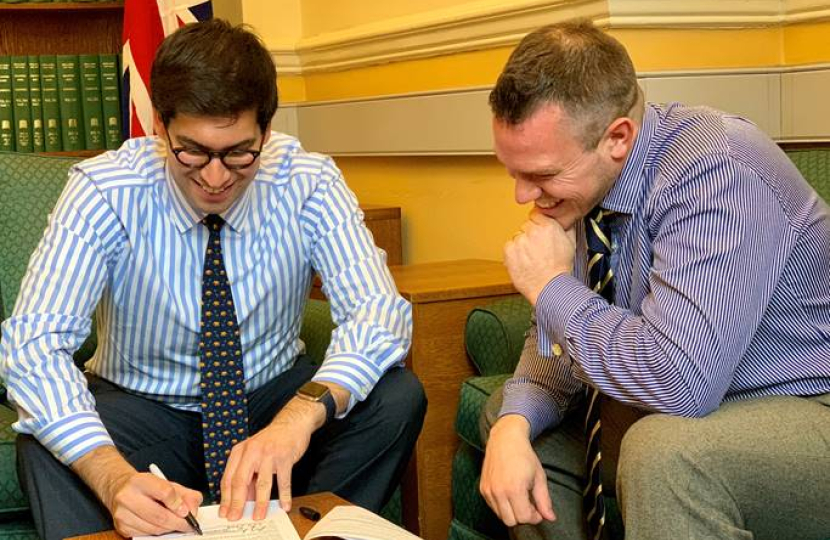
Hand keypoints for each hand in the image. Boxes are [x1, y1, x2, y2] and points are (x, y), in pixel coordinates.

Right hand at [72, 446, 202, 536]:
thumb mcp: (167, 484)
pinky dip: (158, 532)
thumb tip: (193, 510)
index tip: (187, 511)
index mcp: (140, 481)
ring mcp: (122, 513)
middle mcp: (127, 496)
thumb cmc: (147, 487)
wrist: (120, 489)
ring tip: (176, 524)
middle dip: (178, 522)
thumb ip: (185, 494)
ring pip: (154, 528)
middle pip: (159, 515)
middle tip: (188, 524)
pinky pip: (146, 534)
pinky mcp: (121, 527)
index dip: (179, 504)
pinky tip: (162, 526)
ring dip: (169, 528)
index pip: (165, 492)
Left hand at [219, 397, 321, 520]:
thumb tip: (245, 499)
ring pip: (262, 483)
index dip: (226, 498)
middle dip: (237, 503)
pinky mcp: (285, 457)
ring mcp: (269, 454)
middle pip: (240, 481)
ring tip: (259, 515)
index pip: (228, 478)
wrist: (292, 423)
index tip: (225, 511)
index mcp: (240, 451)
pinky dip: (284, 495)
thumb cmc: (272, 440)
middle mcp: (252, 451)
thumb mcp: (254, 454)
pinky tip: (284, 505)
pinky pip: (284, 481)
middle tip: (236, 517)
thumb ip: (248, 475)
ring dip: (261, 503)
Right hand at [480, 415, 555, 525]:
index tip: (538, 508)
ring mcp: (488, 490)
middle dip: (522, 516)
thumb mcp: (539, 477)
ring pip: (501, 516)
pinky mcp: (483, 488)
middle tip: (529, 505)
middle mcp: (498, 491)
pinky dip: (502, 506)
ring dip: (512, 512)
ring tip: (519, 498)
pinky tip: (509, 494)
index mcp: (514, 489)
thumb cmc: (524, 455)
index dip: (534, 516)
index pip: (524, 518)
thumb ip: (544, 500)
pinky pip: (493, 507)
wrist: (505, 439)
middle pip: (511, 521)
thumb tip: (550, 518)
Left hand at [504, 208, 576, 304]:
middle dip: (530, 235)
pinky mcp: (509, 251)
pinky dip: (513, 253)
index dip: (538, 225)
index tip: (539, 235)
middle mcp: (532, 231)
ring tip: (531, 258)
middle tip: (537, 249)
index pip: (535, 215)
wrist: (549, 287)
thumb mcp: (570, 242)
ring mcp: (519, 241)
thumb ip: (563, 227)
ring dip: (521, 245)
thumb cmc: (560, 269)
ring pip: (517, 237)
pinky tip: (524, 261)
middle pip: (526, 226)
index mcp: (548, 226)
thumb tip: (560, 219)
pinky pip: (509, 246)